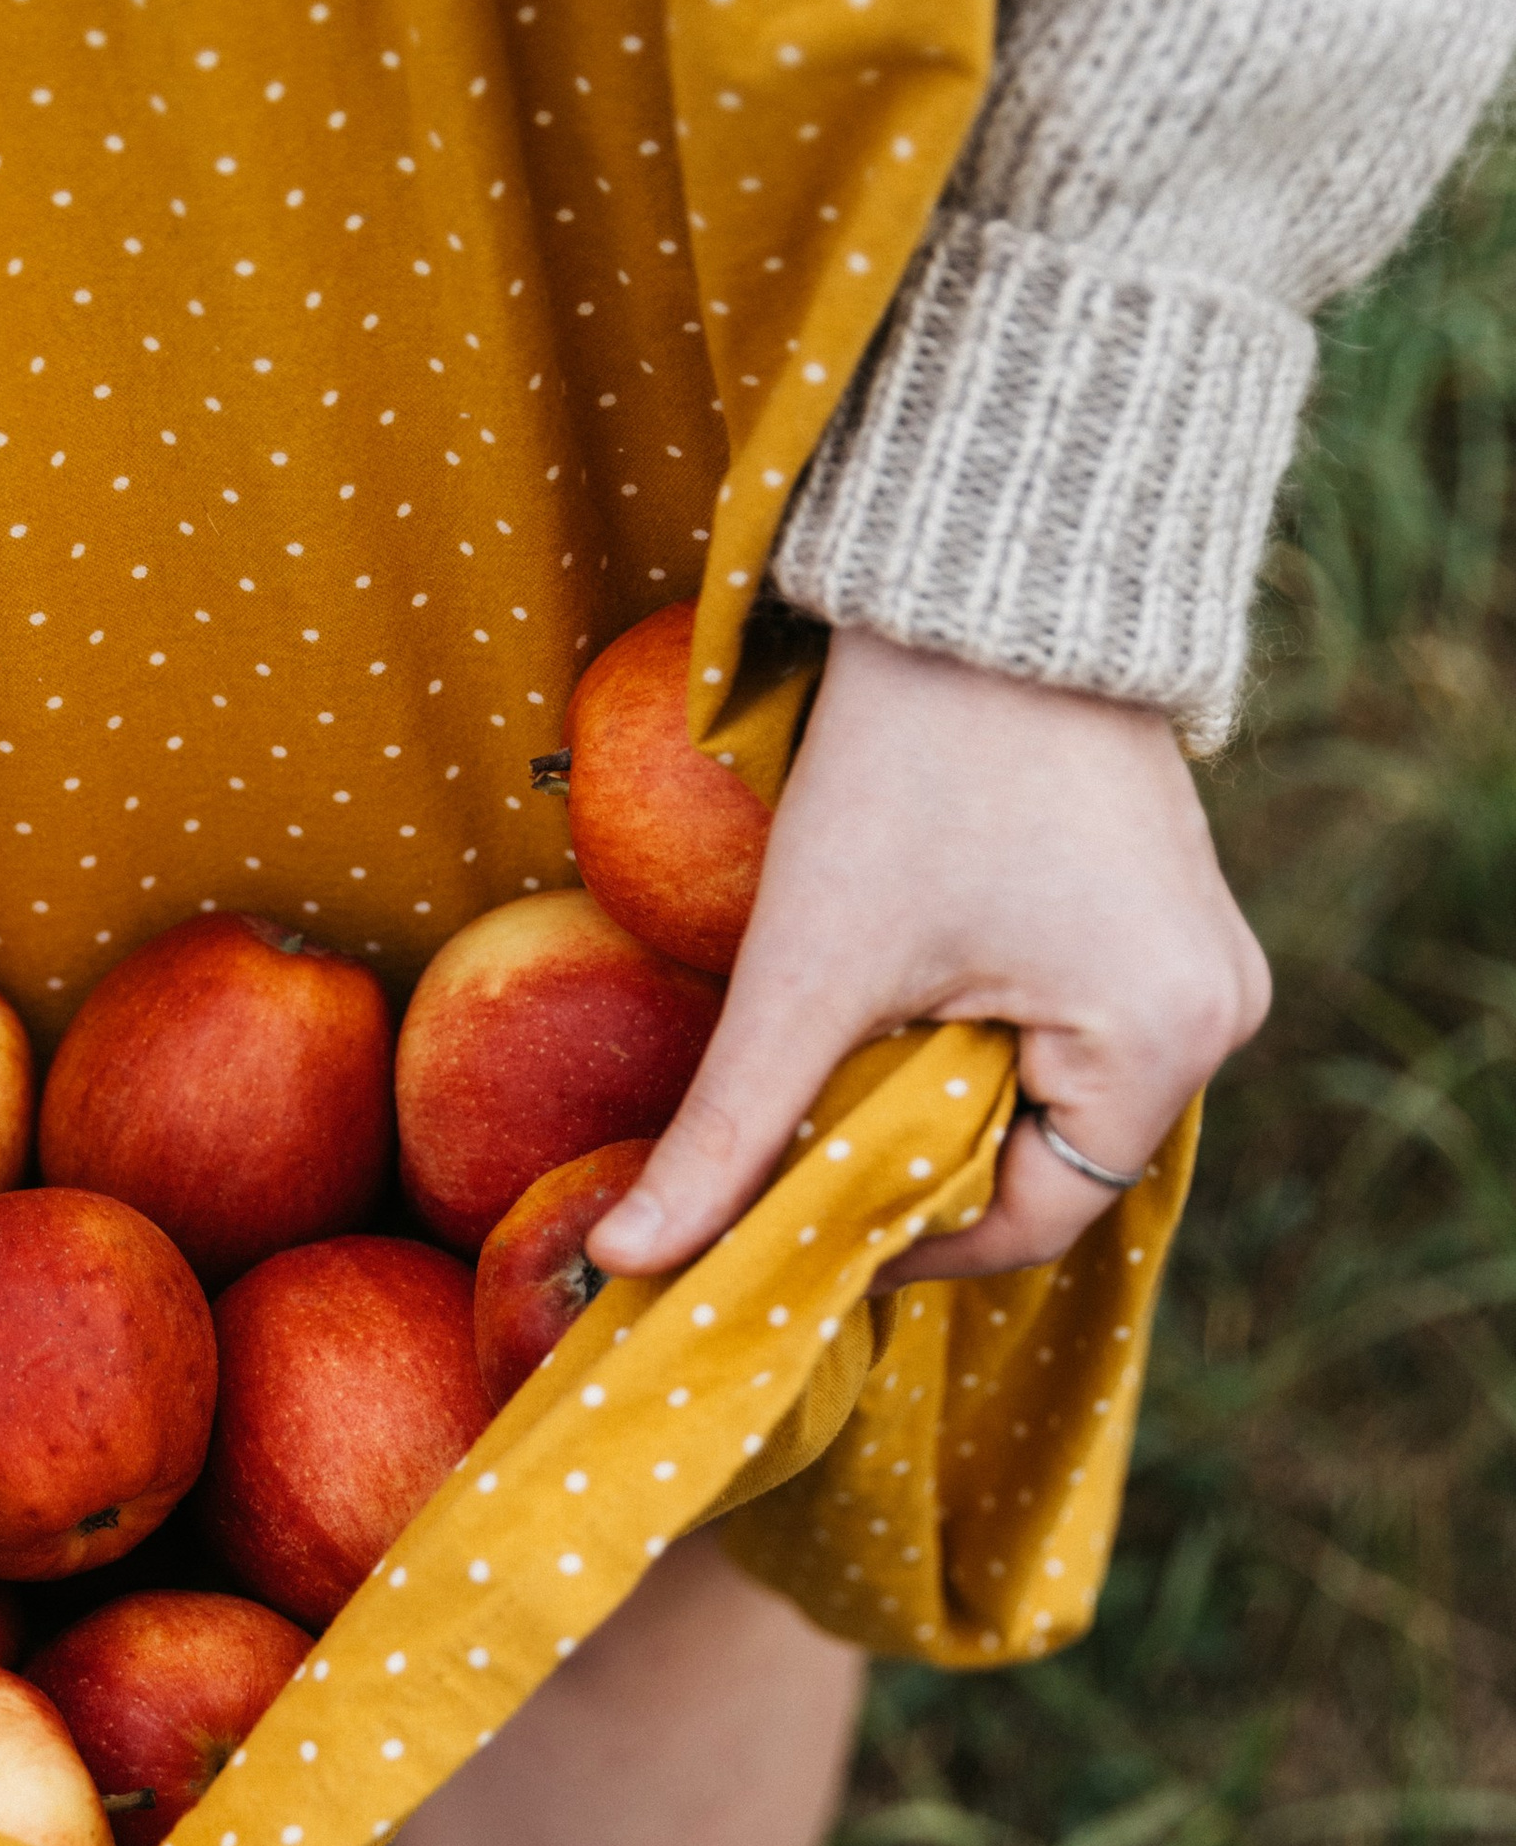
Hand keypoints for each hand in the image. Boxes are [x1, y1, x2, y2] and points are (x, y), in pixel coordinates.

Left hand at [585, 626, 1270, 1292]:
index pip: (1024, 1223)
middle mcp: (1218, 1019)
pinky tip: (901, 1002)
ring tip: (846, 1049)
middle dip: (913, 1163)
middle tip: (798, 1134)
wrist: (982, 584)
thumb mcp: (810, 968)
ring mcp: (1204, 968)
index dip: (895, 1238)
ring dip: (939, 1100)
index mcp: (1160, 1042)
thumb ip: (727, 1131)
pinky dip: (979, 1045)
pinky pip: (1071, 1038)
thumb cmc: (908, 765)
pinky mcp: (1168, 925)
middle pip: (1040, 1166)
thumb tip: (626, 1261)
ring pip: (1048, 1104)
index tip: (786, 1220)